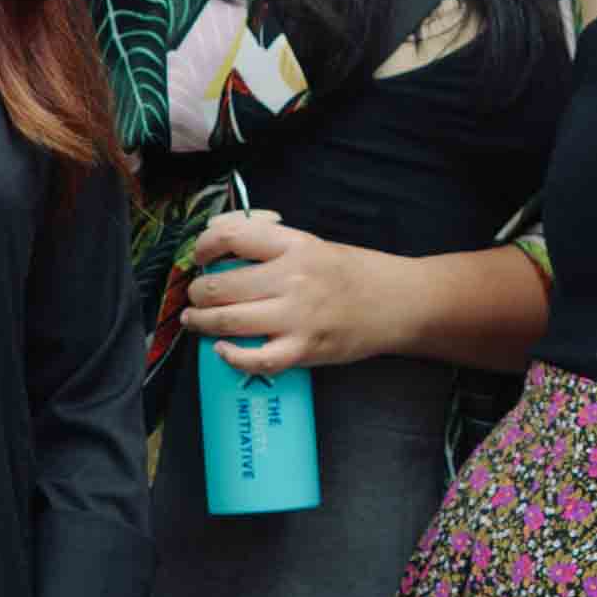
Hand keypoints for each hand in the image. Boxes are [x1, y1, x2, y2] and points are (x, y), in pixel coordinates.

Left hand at [186, 207, 406, 375]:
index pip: (232, 237)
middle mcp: (293, 278)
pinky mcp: (305, 349)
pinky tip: (222, 350)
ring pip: (229, 321)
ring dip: (202, 322)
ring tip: (195, 320)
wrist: (401, 302)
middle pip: (221, 285)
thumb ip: (270, 243)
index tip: (199, 255)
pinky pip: (256, 359)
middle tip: (195, 296)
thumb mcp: (314, 245)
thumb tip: (220, 240)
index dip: (204, 246)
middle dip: (197, 293)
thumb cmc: (356, 273)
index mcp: (295, 245)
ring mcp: (298, 316)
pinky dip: (232, 356)